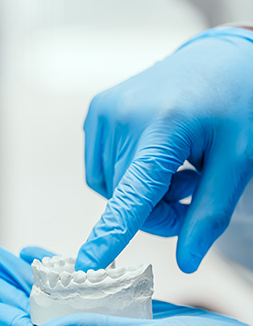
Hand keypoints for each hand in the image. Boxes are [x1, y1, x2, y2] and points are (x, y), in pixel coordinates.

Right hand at [79, 26, 252, 273]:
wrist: (218, 58)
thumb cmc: (237, 107)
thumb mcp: (238, 161)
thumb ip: (209, 215)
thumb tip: (186, 264)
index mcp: (164, 127)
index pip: (132, 194)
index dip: (109, 235)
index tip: (87, 266)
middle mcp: (122, 116)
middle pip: (123, 201)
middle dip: (155, 212)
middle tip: (189, 193)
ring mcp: (103, 111)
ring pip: (109, 189)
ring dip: (137, 195)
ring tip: (175, 170)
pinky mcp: (96, 111)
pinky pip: (100, 169)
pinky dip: (123, 176)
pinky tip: (152, 157)